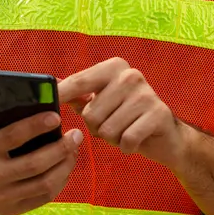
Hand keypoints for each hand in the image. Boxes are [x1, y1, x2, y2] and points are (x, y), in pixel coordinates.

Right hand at [0, 98, 82, 214]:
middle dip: (60, 149)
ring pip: (42, 184)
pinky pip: (42, 197)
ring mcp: (0, 198)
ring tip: (73, 150)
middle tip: (76, 135)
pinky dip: (59, 182)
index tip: (56, 116)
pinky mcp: (9, 211)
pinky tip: (65, 167)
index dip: (35, 126)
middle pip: (33, 165)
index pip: (11, 138)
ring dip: (64, 166)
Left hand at [58, 57, 186, 168]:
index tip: (46, 102)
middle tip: (114, 125)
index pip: (78, 81)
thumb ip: (77, 94)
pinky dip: (127, 147)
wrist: (167, 137)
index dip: (60, 95)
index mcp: (113, 67)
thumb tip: (51, 86)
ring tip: (126, 130)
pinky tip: (136, 140)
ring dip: (113, 139)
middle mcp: (129, 75)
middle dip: (97, 128)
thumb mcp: (101, 103)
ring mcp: (145, 93)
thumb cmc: (127, 118)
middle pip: (90, 114)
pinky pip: (126, 140)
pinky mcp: (158, 114)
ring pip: (106, 129)